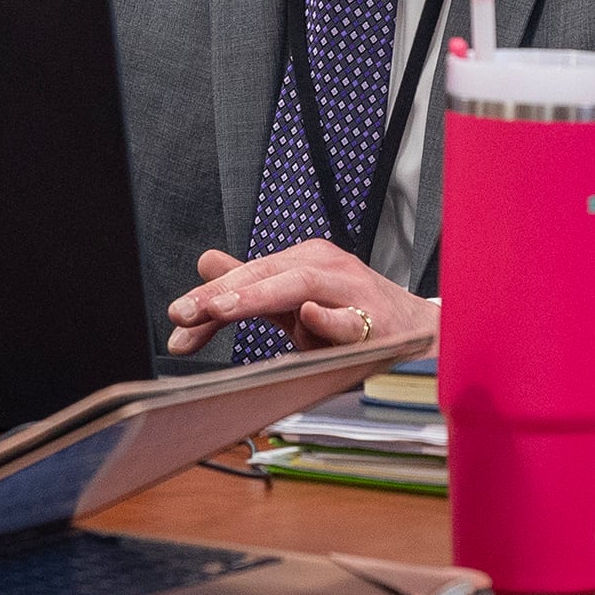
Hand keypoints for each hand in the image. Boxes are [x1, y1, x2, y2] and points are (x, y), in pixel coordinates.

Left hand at [165, 241, 435, 357]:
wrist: (417, 334)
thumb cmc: (354, 314)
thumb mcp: (296, 298)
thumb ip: (252, 284)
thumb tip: (206, 263)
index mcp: (303, 261)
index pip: (248, 275)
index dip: (209, 298)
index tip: (177, 319)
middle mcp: (325, 267)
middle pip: (267, 272)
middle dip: (223, 293)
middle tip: (186, 312)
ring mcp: (350, 291)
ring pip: (301, 285)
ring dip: (259, 295)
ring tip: (223, 308)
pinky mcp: (376, 321)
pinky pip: (350, 319)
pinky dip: (329, 318)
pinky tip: (307, 316)